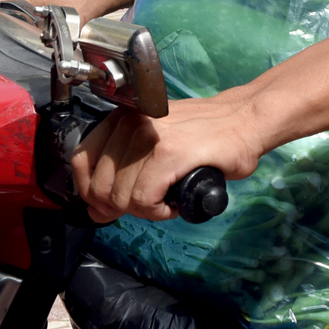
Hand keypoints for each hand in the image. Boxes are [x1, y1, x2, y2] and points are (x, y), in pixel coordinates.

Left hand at [70, 95, 266, 222]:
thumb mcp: (155, 144)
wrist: (245, 120)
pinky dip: (157, 211)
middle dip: (122, 207)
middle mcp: (131, 123)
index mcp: (123, 117)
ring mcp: (149, 138)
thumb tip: (96, 210)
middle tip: (149, 205)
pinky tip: (171, 205)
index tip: (111, 204)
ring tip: (165, 201)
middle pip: (100, 186)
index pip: (82, 161)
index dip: (92, 191)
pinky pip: (145, 199)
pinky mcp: (169, 154)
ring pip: (122, 197)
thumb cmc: (204, 134)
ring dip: (143, 210)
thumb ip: (123, 172)